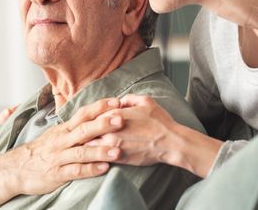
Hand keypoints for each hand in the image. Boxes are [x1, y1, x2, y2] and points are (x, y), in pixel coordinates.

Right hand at [0, 98, 124, 195]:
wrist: (16, 168)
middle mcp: (62, 141)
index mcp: (65, 129)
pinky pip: (75, 171)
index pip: (84, 114)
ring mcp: (59, 157)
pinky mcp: (57, 174)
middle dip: (103, 124)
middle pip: (84, 129)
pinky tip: (103, 169)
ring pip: (81, 151)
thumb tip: (98, 116)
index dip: (100, 107)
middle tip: (121, 119)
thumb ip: (76, 127)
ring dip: (100, 151)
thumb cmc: (42, 150)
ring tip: (118, 150)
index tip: (118, 102)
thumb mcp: (57, 134)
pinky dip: (90, 169)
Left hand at [88, 95, 223, 176]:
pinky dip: (97, 154)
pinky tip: (99, 152)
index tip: (94, 120)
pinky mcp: (118, 158)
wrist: (170, 143)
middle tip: (87, 132)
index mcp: (114, 115)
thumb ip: (129, 98)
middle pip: (88, 131)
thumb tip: (119, 101)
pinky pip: (100, 156)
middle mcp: (110, 130)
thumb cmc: (160, 122)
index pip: (93, 115)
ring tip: (91, 142)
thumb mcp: (146, 101)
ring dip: (90, 143)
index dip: (93, 117)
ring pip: (91, 145)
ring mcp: (113, 146)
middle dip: (88, 131)